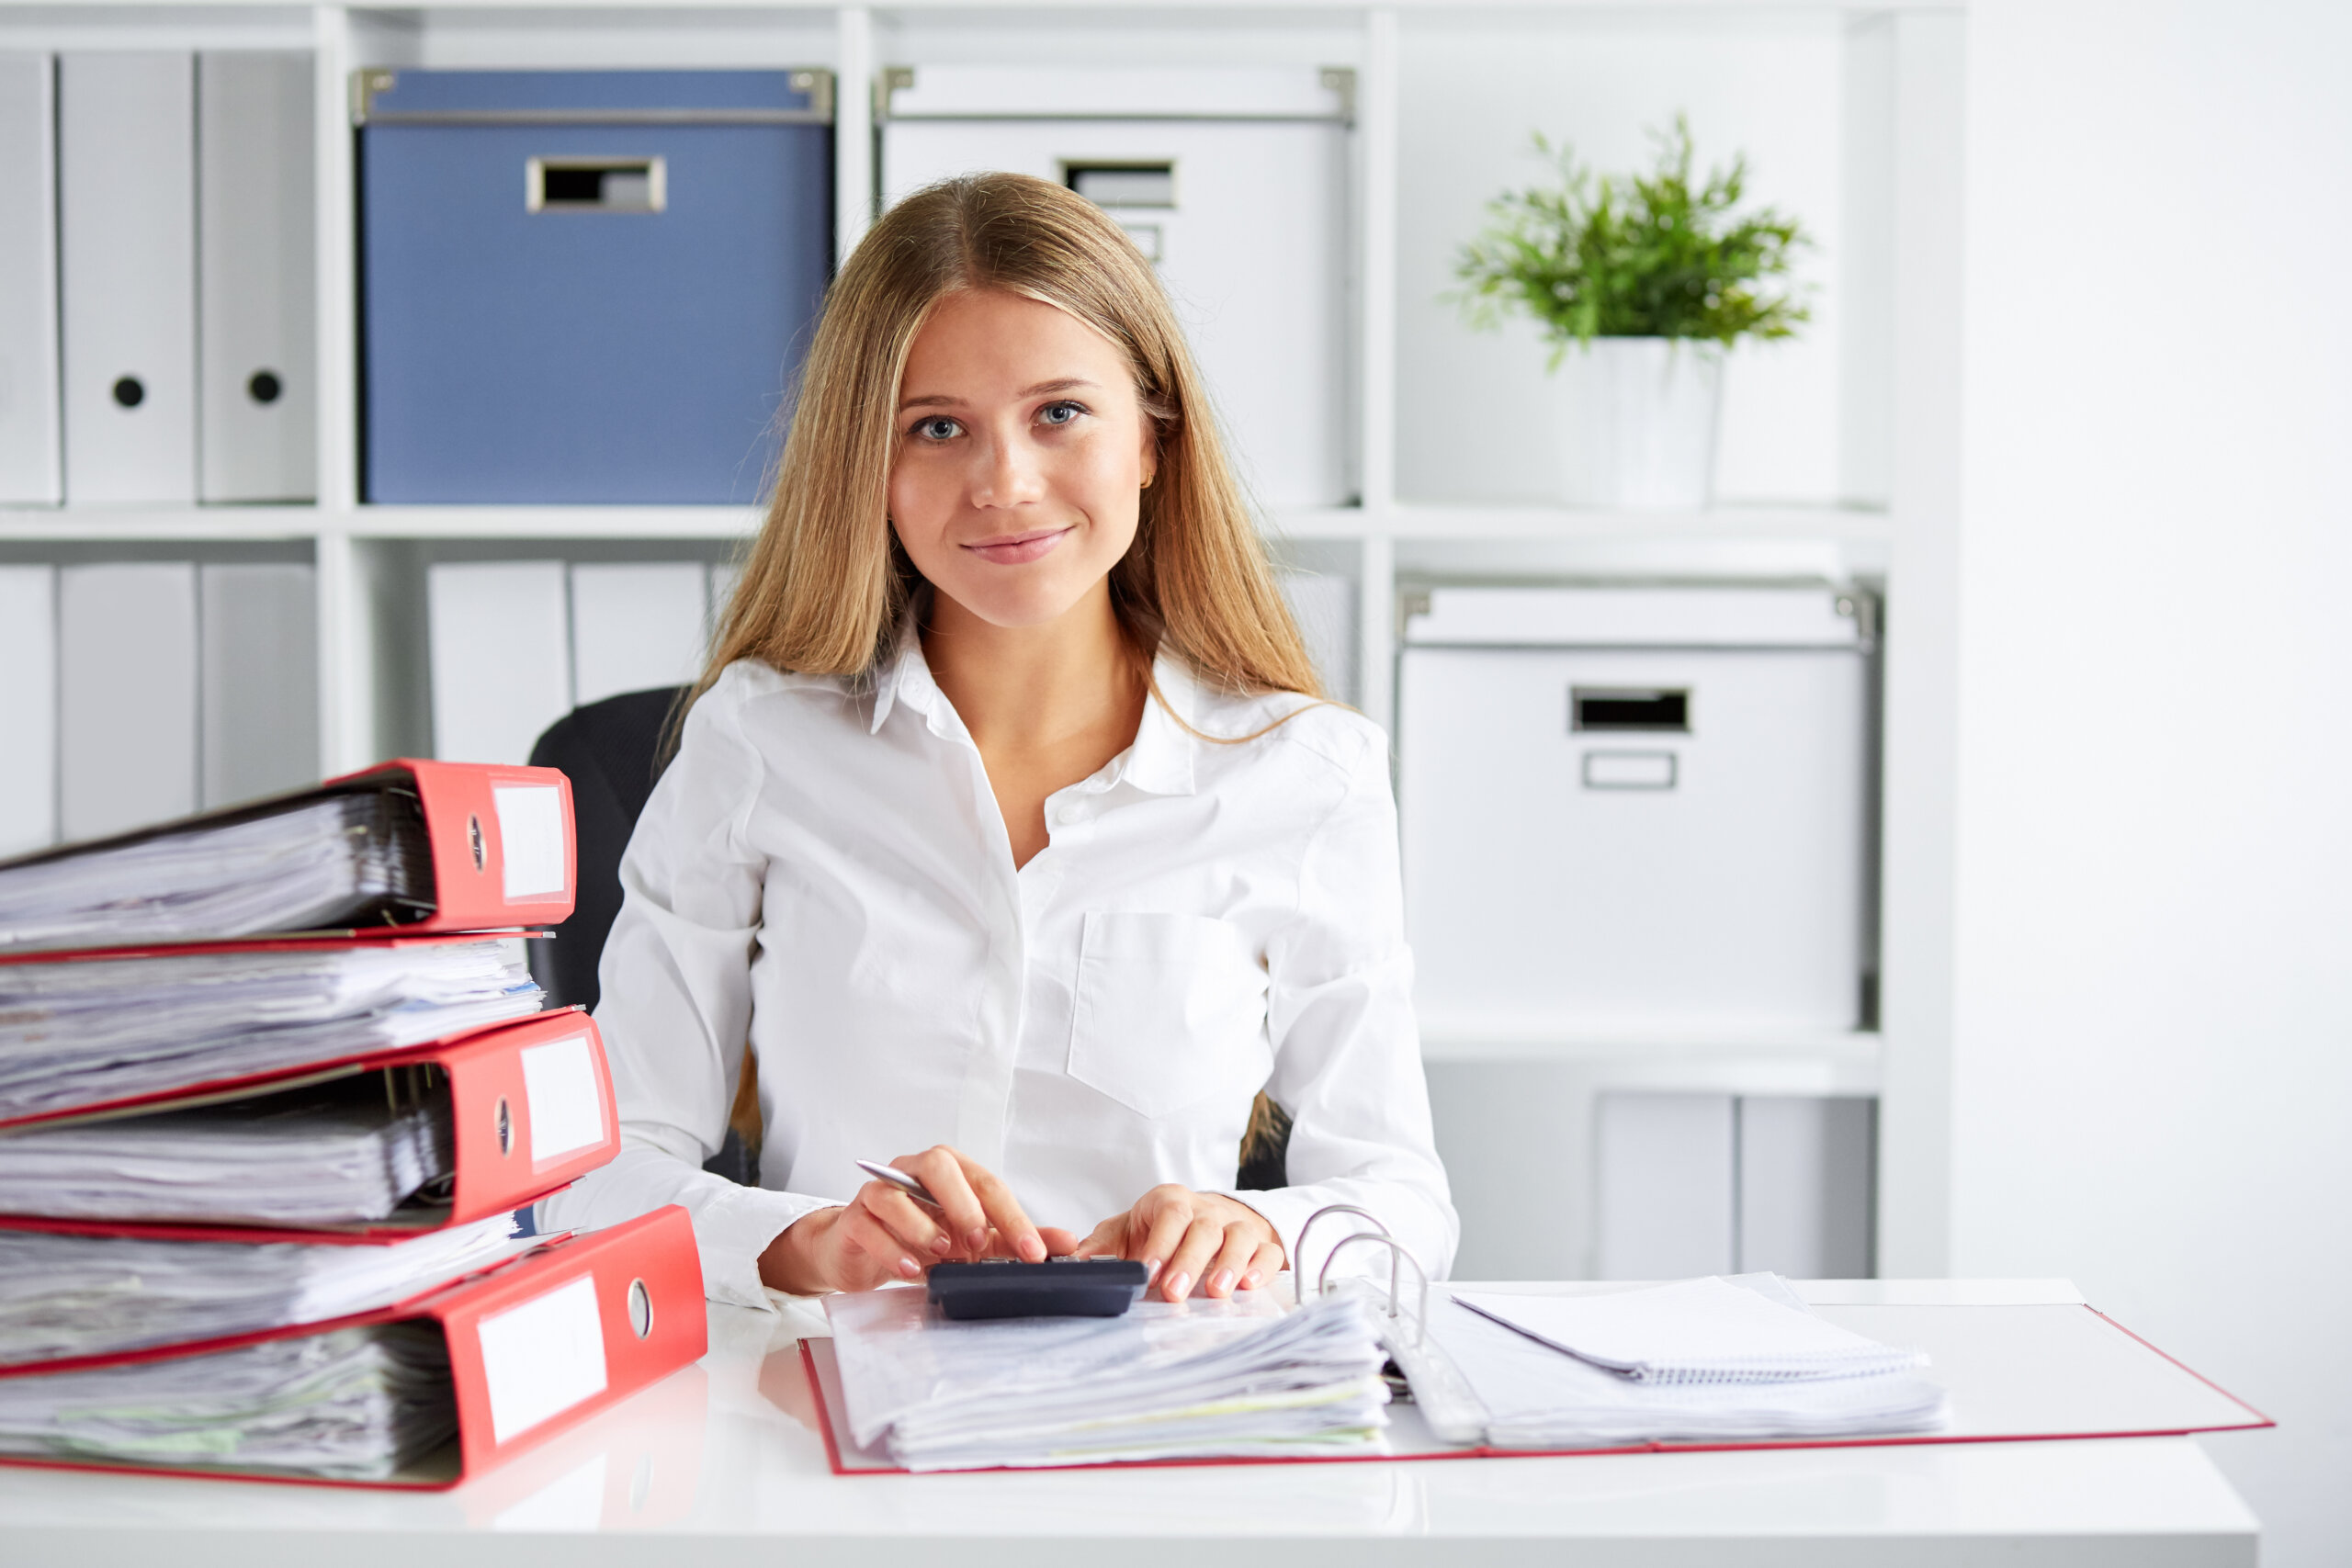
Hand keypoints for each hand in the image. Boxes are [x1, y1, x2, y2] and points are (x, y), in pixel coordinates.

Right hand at [758, 1144, 1080, 1295]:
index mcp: (951, 1172)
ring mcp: (879, 1192)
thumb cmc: (922, 1239)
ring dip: (922, 1226)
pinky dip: (892, 1249)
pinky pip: (869, 1225)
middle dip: (964, 1205)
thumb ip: (1016, 1239)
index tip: (1033, 1251)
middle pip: (939, 1167)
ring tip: (941, 1253)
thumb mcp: (974, 1242)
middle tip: (980, 1241)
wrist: (862, 1252)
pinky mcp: (853, 1218)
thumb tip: (1067, 1243)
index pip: (987, 1184)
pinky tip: (911, 1269)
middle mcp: (913, 1173)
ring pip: (896, 1194)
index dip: (1013, 1217)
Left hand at [1071, 1185, 1284, 1302]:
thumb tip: (1075, 1263)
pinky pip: (1269, 1251)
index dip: (1160, 1243)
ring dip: (1230, 1263)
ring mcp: (1237, 1226)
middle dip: (1189, 1261)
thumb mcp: (1126, 1231)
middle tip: (1174, 1292)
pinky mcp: (1261, 1244)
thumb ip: (1102, 1247)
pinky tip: (1250, 1285)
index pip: (1170, 1215)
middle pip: (1204, 1228)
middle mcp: (1206, 1210)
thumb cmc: (1159, 1229)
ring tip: (1217, 1292)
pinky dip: (1262, 1267)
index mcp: (1170, 1201)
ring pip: (1240, 1236)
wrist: (1205, 1218)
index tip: (1147, 1272)